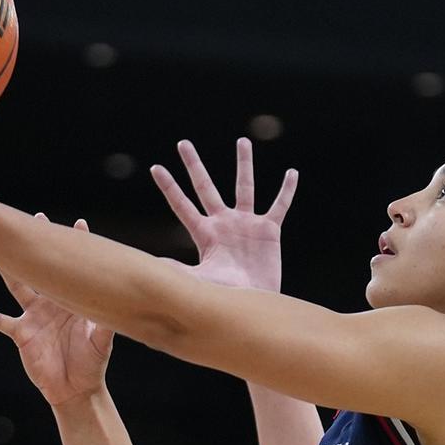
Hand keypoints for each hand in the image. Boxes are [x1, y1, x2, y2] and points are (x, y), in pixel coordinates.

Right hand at [0, 217, 114, 405]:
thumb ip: (105, 326)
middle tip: (35, 217)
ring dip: (8, 267)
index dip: (77, 247)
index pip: (74, 269)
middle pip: (41, 268)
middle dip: (37, 245)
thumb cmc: (93, 363)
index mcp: (73, 300)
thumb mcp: (102, 342)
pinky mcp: (20, 333)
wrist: (76, 388)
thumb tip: (112, 310)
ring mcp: (33, 316)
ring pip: (17, 285)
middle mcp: (51, 303)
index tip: (78, 223)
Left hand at [152, 138, 297, 291]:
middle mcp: (223, 223)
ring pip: (245, 187)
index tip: (155, 167)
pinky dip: (286, 190)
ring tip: (242, 141)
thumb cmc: (226, 296)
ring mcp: (246, 224)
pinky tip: (292, 173)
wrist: (255, 303)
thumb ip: (179, 272)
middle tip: (182, 143)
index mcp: (205, 234)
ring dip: (244, 164)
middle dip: (194, 166)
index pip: (182, 205)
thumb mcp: (200, 282)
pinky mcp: (269, 230)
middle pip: (206, 187)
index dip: (170, 187)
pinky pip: (279, 205)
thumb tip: (152, 266)